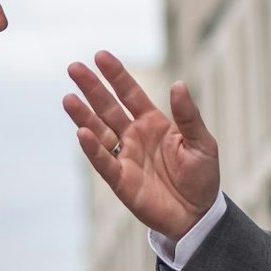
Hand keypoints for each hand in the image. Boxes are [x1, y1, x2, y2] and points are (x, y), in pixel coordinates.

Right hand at [64, 51, 221, 240]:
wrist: (198, 214)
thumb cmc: (202, 177)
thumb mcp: (202, 143)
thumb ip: (188, 116)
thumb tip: (178, 85)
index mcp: (153, 123)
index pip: (130, 94)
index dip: (116, 76)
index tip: (100, 56)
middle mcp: (134, 136)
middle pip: (108, 107)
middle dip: (92, 88)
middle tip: (74, 68)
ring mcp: (125, 157)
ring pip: (99, 131)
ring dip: (84, 115)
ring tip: (68, 98)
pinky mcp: (121, 181)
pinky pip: (104, 162)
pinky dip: (92, 148)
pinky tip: (81, 132)